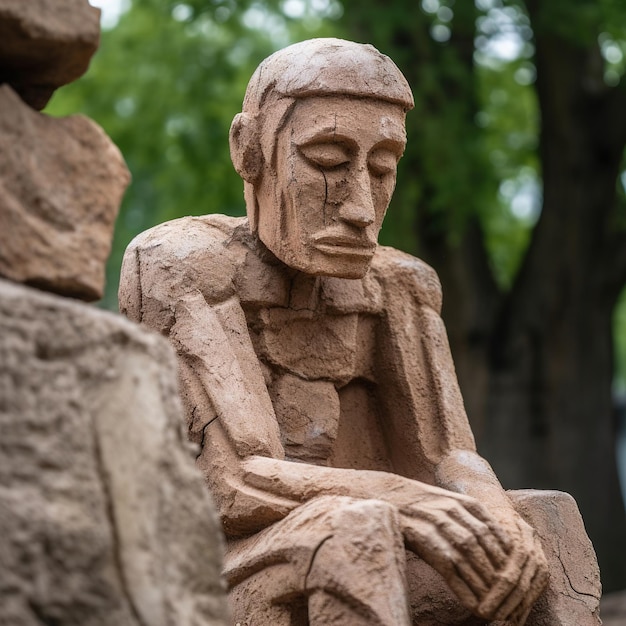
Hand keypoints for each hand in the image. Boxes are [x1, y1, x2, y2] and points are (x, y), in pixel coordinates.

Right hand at [401, 494, 547, 622]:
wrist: (384, 494)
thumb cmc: (419, 503)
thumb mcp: (449, 501)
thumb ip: (469, 516)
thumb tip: (493, 539)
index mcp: (463, 502)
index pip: (494, 530)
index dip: (506, 554)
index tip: (515, 573)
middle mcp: (453, 510)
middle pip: (483, 544)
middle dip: (498, 571)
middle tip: (509, 594)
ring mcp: (437, 524)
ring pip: (468, 557)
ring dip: (483, 583)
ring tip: (494, 603)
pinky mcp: (423, 539)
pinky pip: (448, 568)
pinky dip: (463, 588)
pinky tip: (473, 604)